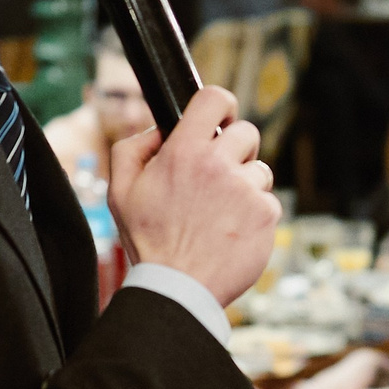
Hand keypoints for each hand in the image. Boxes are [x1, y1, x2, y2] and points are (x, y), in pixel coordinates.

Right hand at [110, 87, 280, 305]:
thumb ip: (133, 148)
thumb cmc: (148, 242)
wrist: (177, 289)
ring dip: (245, 185)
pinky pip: (268, 202)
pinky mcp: (266, 215)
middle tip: (219, 175)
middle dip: (235, 150)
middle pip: (247, 132)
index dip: (220, 105)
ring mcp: (246, 190)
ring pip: (259, 170)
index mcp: (183, 152)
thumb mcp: (120, 191)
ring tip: (220, 213)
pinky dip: (255, 214)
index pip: (215, 99)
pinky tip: (232, 232)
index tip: (219, 120)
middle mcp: (219, 166)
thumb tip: (160, 130)